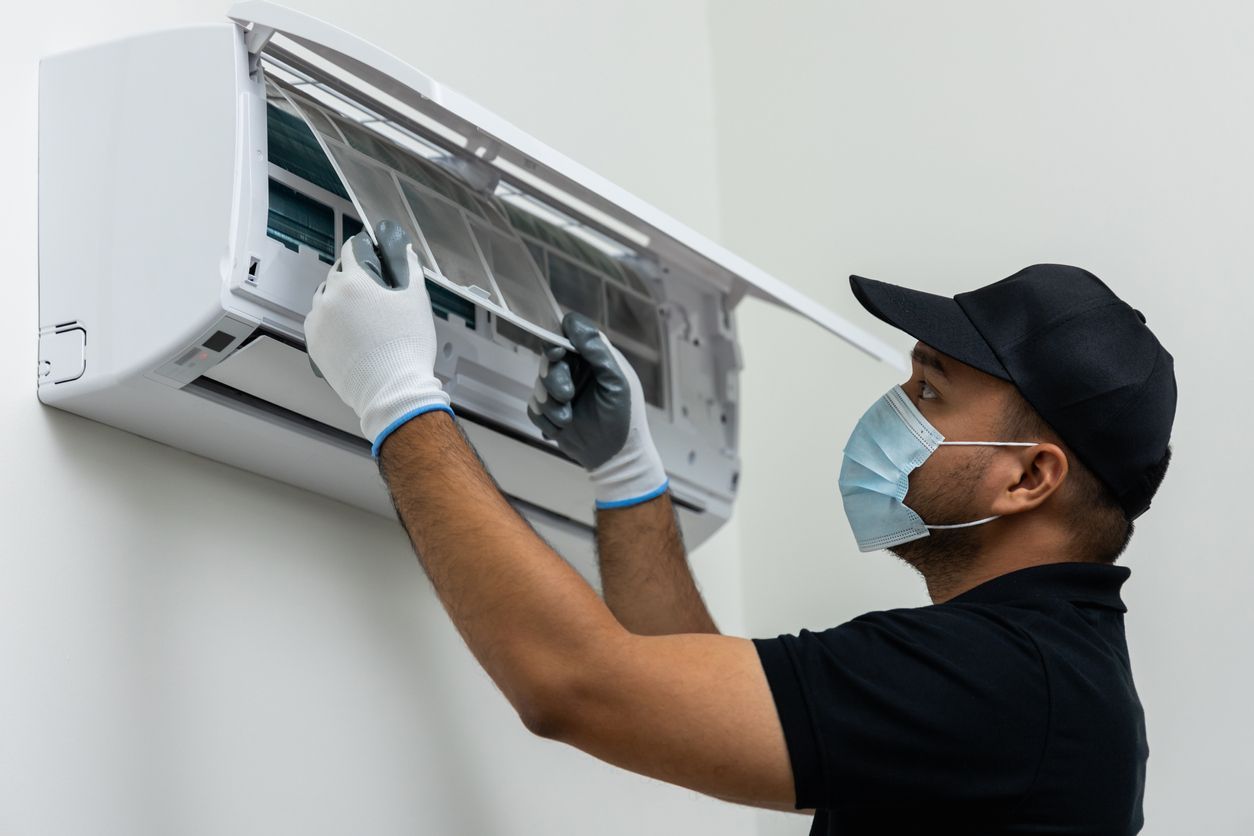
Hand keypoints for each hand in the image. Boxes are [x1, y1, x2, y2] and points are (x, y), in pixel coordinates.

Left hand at [304, 219, 451, 456]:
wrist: (392, 391)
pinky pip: (317, 323)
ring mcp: (318, 321)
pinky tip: (347, 332)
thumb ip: (409, 269)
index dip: (364, 248)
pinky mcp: (313, 344)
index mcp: (355, 282)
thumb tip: (405, 253)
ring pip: (324, 298)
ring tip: (359, 315)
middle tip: (372, 291)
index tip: (370, 252)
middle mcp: (330, 297)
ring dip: (338, 299)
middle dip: (353, 276)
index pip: (352, 249)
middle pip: (338, 274)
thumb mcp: (416, 301)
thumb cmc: (406, 348)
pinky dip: (329, 321)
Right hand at [527, 312, 667, 508]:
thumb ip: (598, 352)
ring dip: (551, 404)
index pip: (568, 334)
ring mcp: (560, 391)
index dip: (557, 339)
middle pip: (548, 360)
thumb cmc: (625, 417)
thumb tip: (573, 324)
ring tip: (567, 419)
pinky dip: (545, 418)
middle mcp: (575, 370)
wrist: (615, 458)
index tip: (556, 353)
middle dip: (554, 379)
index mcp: (594, 357)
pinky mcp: (549, 413)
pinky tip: (560, 429)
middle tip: (567, 396)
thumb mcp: (617, 382)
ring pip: (538, 385)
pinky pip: (533, 407)